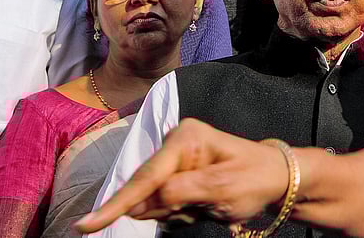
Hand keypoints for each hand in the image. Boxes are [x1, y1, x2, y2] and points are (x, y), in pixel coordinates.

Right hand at [74, 118, 288, 232]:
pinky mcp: (177, 176)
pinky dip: (182, 213)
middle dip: (169, 209)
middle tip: (205, 206)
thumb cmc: (255, 178)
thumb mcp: (221, 189)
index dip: (117, 204)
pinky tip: (204, 205)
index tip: (85, 226)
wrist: (278, 179)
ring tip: (210, 204)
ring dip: (178, 213)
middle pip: (148, 191)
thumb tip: (141, 203)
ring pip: (155, 202)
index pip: (146, 177)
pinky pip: (165, 205)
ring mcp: (175, 161)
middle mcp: (175, 144)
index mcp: (186, 138)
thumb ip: (180, 193)